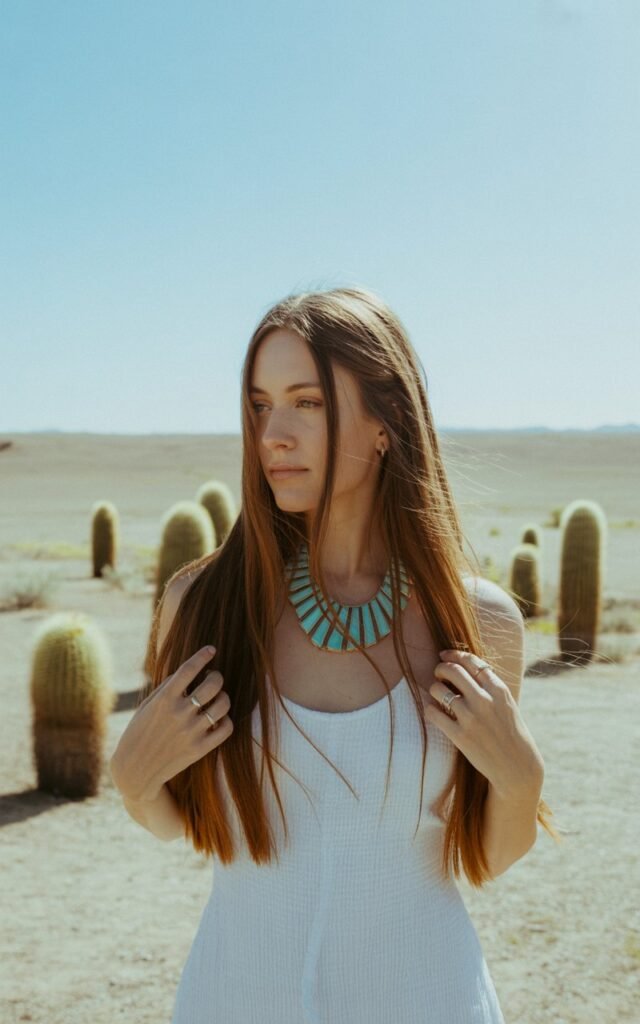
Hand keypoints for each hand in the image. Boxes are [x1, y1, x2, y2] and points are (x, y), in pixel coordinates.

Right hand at [110, 646, 233, 802]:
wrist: (135, 769)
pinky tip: (218, 720)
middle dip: (216, 676)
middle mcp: (179, 713)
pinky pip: (226, 728)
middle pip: (212, 684)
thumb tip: (190, 670)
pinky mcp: (200, 749)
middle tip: (213, 678)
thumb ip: (168, 688)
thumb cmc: (140, 732)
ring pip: (223, 704)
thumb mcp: (148, 706)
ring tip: (217, 699)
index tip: (211, 649)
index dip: (203, 656)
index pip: (188, 669)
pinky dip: (226, 721)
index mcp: (164, 699)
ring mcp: (191, 731)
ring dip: (224, 698)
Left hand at [424, 649, 543, 800]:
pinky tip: (433, 711)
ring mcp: (471, 718)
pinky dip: (429, 709)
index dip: (454, 654)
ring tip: (437, 694)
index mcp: (499, 690)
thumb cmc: (511, 733)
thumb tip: (465, 667)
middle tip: (438, 673)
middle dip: (440, 668)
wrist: (517, 767)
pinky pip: (433, 713)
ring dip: (434, 688)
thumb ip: (490, 687)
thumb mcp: (507, 704)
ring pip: (438, 690)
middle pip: (452, 670)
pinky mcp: (460, 736)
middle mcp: (485, 700)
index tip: (444, 654)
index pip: (471, 662)